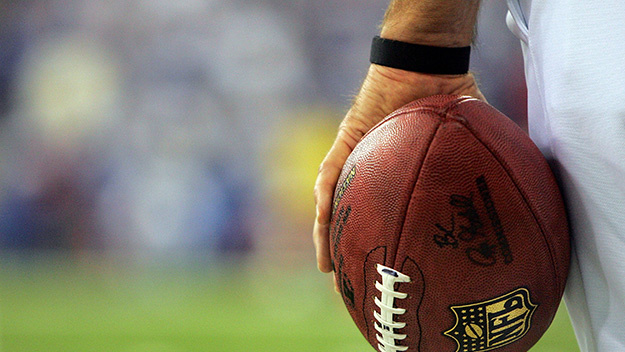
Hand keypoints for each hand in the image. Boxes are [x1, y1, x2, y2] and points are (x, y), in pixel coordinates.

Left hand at [313, 64, 483, 273]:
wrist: (426, 67)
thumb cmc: (447, 101)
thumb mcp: (471, 145)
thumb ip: (485, 171)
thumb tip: (520, 197)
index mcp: (397, 180)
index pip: (389, 219)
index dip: (386, 246)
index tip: (389, 274)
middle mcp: (372, 175)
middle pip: (356, 219)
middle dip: (352, 251)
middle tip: (351, 283)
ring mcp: (355, 161)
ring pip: (333, 205)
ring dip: (327, 235)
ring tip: (329, 266)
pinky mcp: (343, 145)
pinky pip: (328, 176)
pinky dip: (324, 200)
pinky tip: (323, 223)